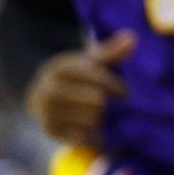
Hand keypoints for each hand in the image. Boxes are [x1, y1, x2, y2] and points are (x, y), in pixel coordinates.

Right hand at [24, 29, 134, 145]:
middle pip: (96, 101)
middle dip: (111, 104)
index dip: (115, 86)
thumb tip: (132, 37)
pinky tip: (100, 131)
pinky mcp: (50, 131)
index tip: (125, 93)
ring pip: (91, 119)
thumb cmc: (75, 76)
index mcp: (61, 68)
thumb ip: (111, 51)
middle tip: (120, 107)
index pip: (96, 78)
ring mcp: (47, 111)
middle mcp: (50, 90)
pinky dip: (95, 135)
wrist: (41, 97)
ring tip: (110, 117)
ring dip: (105, 120)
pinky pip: (82, 137)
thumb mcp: (90, 60)